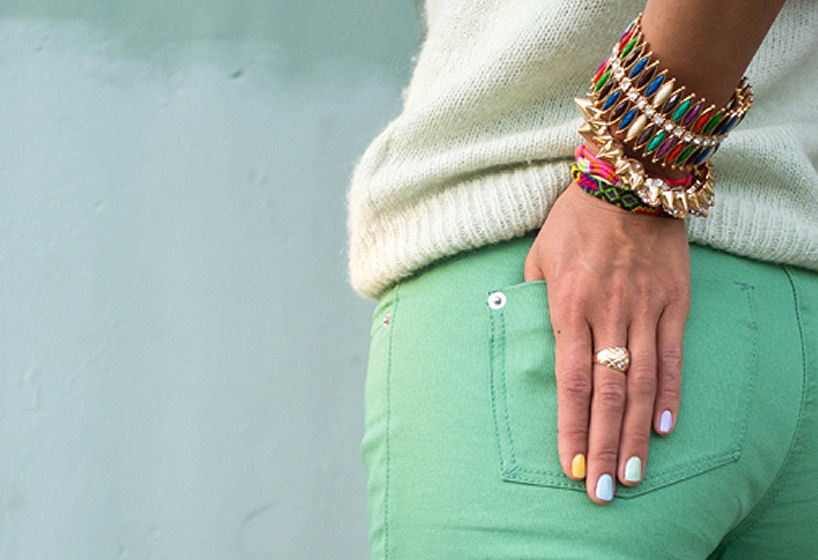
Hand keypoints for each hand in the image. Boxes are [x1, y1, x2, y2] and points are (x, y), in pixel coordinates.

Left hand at [524, 179, 690, 503]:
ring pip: (641, 383)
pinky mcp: (674, 301)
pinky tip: (663, 427)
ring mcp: (645, 309)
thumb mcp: (538, 257)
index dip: (571, 428)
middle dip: (603, 446)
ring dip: (636, 433)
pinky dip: (669, 393)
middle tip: (603, 490)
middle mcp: (607, 314)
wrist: (628, 179)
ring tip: (633, 474)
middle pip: (607, 393)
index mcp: (568, 306)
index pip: (570, 381)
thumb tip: (531, 335)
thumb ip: (533, 300)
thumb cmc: (574, 219)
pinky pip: (673, 355)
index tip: (571, 465)